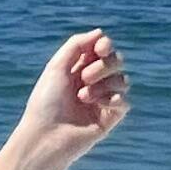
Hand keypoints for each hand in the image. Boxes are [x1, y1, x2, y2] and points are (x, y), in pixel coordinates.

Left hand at [12, 29, 129, 169]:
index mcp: (77, 70)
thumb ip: (77, 45)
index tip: (100, 49)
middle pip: (116, 61)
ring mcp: (101, 101)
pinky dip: (114, 99)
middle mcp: (91, 83)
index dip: (105, 46)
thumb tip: (100, 33)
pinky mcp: (109, 119)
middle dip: (103, 66)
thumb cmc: (45, 103)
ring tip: (83, 97)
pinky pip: (124, 101)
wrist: (45, 137)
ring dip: (105, 84)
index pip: (102, 49)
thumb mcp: (57, 67)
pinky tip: (99, 106)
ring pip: (122, 79)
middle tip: (84, 78)